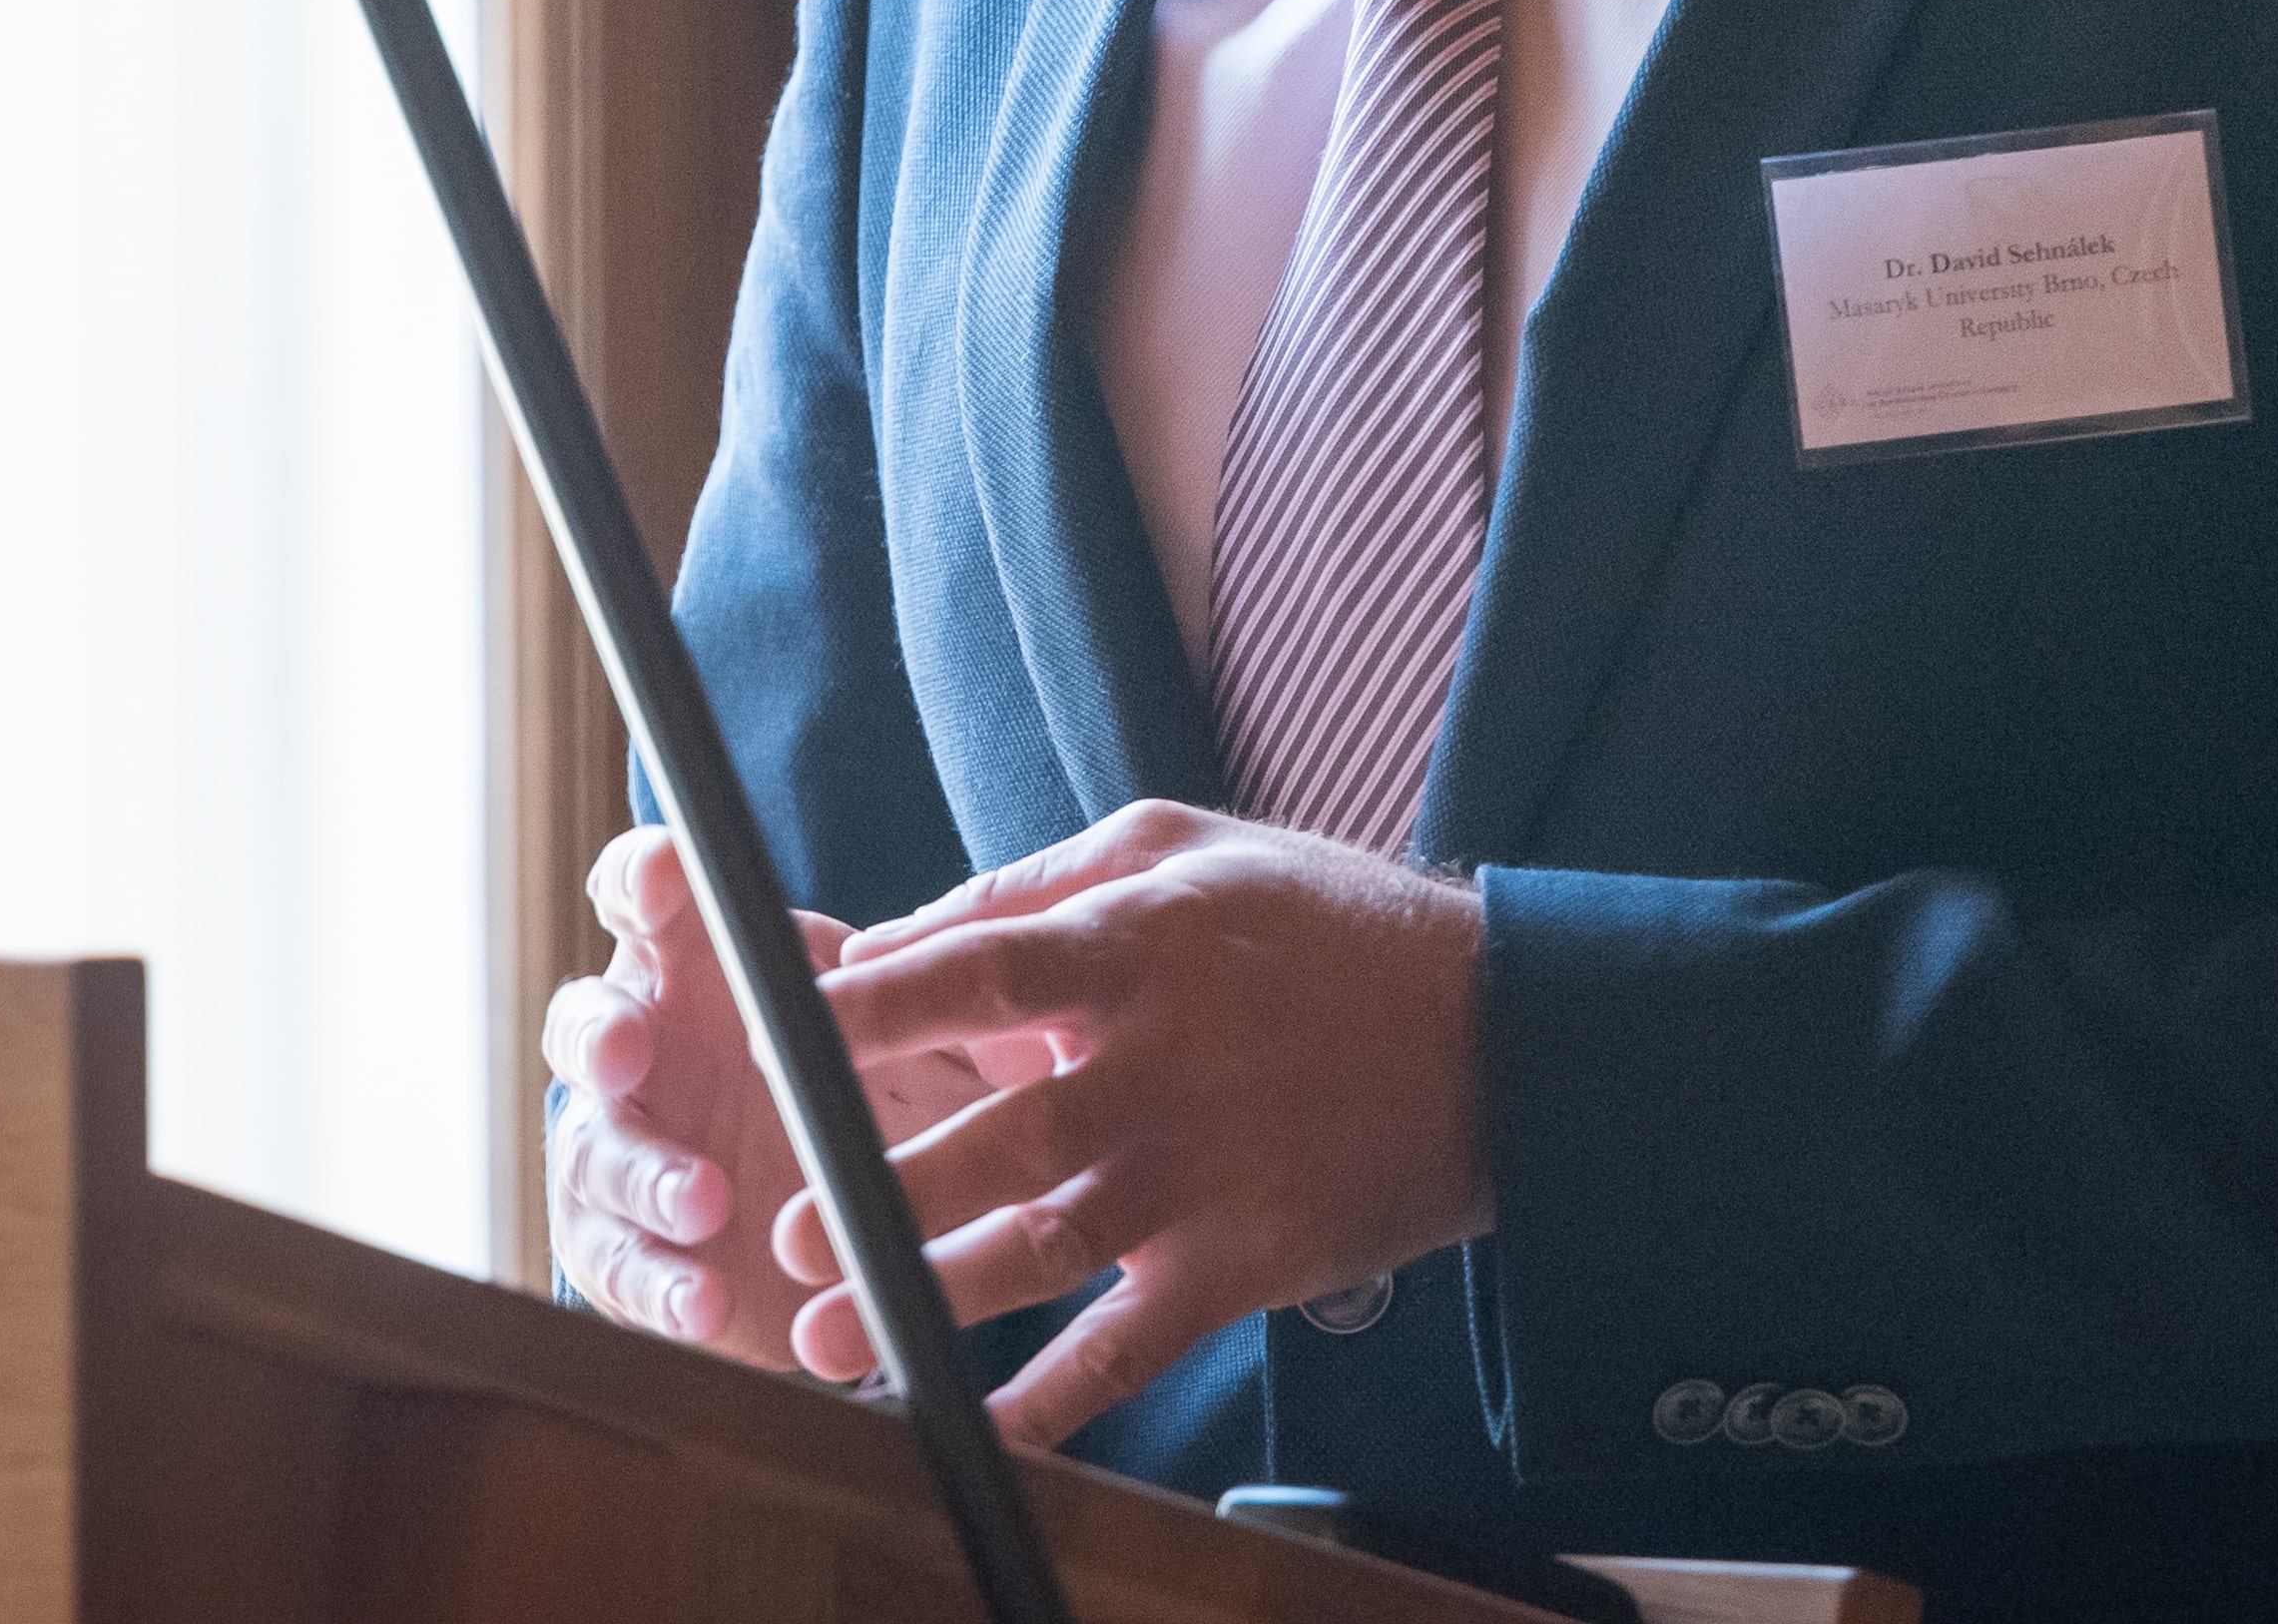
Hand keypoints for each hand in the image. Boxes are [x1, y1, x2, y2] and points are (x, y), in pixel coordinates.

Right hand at [539, 825, 1051, 1372]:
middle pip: (584, 1023)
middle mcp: (641, 1048)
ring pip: (594, 1151)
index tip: (670, 870)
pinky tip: (703, 1299)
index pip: (642, 897)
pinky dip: (657, 1284)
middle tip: (631, 1050)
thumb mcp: (933, 1048)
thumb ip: (954, 1010)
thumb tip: (1005, 1000)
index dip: (643, 877)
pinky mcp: (624, 1250)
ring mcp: (621, 1149)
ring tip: (707, 1200)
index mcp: (694, 965)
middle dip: (600, 1032)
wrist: (861, 1234)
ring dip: (644, 1173)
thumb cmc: (888, 1098)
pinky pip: (617, 1267)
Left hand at [778, 799, 1490, 1447]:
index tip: (778, 1036)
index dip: (873, 1010)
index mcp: (1134, 948)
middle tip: (785, 1230)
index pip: (978, 974)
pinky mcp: (1242, 1262)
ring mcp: (1200, 1176)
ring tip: (827, 1336)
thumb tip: (890, 939)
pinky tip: (974, 1429)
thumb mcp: (1180, 848)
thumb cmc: (1325, 924)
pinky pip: (1129, 1346)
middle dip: (881, 1192)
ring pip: (1042, 1251)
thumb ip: (1031, 886)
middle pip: (997, 1137)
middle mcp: (1158, 1068)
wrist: (1500, 1032)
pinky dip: (1053, 1401)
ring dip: (927, 1300)